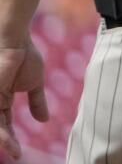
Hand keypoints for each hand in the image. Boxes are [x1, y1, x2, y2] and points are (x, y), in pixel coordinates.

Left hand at [0, 38, 48, 159]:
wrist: (15, 41)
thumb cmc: (24, 56)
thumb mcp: (34, 83)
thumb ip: (37, 102)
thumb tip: (44, 119)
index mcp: (2, 99)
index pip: (5, 125)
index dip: (11, 139)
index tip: (19, 153)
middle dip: (6, 143)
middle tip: (16, 154)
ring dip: (4, 140)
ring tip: (14, 151)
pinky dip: (1, 132)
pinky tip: (9, 141)